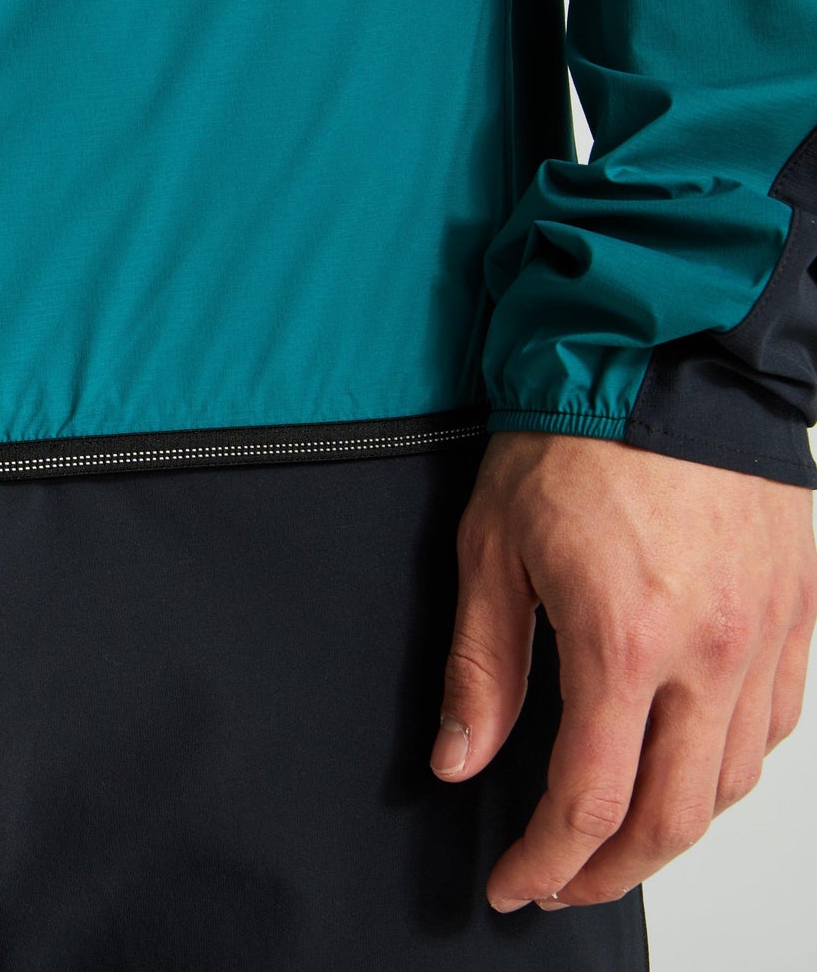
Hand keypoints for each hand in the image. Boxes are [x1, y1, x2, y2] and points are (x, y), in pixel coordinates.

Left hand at [433, 432, 815, 911]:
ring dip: (674, 827)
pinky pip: (778, 724)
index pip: (590, 802)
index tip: (516, 884)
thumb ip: (481, 669)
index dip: (548, 862)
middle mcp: (712, 654)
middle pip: (675, 816)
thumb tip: (460, 761)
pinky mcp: (799, 611)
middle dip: (613, 871)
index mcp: (625, 643)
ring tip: (617, 836)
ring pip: (734, 780)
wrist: (667, 357)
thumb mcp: (491, 552)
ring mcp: (767, 636)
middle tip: (563, 882)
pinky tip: (687, 766)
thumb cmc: (572, 441)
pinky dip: (731, 767)